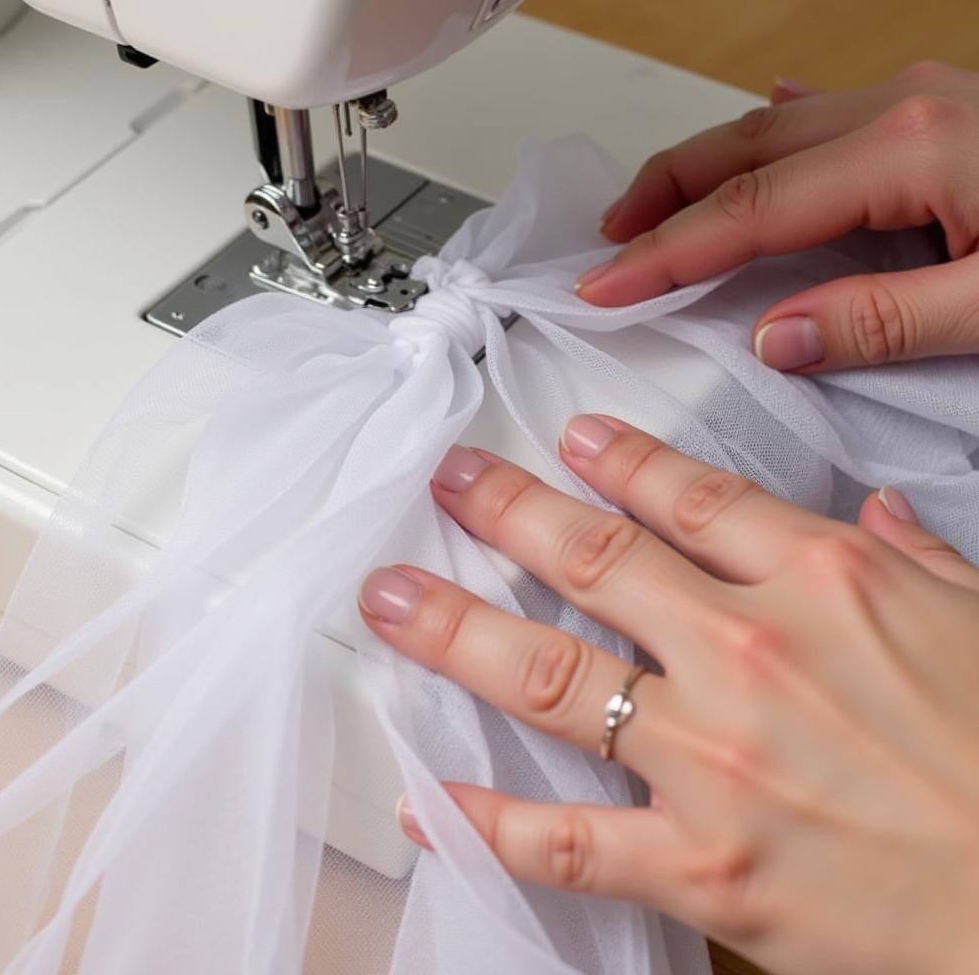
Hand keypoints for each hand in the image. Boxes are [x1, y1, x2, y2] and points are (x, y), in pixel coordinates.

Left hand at [359, 415, 978, 974]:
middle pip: (594, 561)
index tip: (570, 440)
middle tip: (451, 482)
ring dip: (458, 631)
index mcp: (825, 582)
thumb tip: (874, 509)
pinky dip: (488, 821)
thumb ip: (914, 557)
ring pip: (551, 677)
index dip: (619, 460)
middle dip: (507, 512)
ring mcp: (713, 761)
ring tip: (393, 601)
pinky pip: (568, 841)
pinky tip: (430, 799)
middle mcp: (750, 654)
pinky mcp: (703, 867)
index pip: (691, 497)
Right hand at [576, 62, 978, 372]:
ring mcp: (922, 100)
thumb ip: (884, 322)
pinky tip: (763, 122)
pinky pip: (829, 114)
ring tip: (654, 208)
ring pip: (774, 127)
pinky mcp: (943, 111)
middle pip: (741, 149)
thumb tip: (775, 340)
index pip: (747, 210)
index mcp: (908, 149)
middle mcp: (903, 109)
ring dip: (703, 168)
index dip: (664, 253)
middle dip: (660, 195)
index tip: (605, 286)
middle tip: (606, 241)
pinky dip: (775, 134)